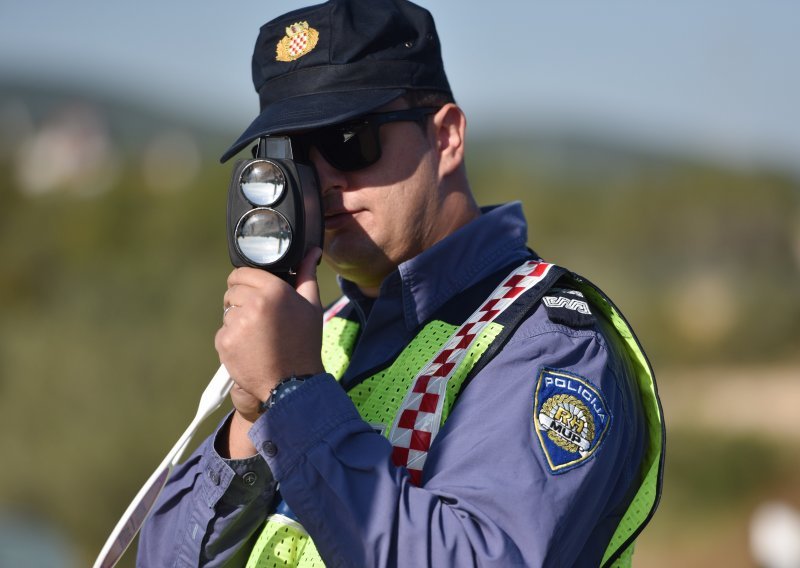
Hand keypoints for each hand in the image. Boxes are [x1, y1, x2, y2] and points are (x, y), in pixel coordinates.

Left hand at [215, 248, 324, 424]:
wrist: (293, 383)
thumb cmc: (305, 343)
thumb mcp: (312, 306)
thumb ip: (307, 275)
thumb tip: (311, 251)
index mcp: (274, 290)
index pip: (242, 273)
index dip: (247, 282)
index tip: (254, 292)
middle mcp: (253, 304)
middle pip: (232, 290)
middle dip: (242, 300)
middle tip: (261, 318)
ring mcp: (237, 324)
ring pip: (228, 312)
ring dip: (238, 320)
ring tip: (258, 336)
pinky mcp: (225, 342)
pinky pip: (223, 332)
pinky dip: (233, 339)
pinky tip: (251, 348)